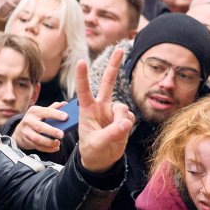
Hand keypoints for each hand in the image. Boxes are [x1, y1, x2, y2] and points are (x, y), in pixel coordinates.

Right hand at [11, 102, 68, 152]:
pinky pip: (37, 146)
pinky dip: (47, 149)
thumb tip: (65, 103)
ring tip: (58, 143)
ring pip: (37, 139)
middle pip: (39, 126)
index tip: (66, 117)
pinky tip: (55, 148)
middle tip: (62, 134)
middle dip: (51, 131)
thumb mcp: (41, 112)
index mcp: (33, 111)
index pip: (46, 112)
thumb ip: (52, 109)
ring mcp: (26, 132)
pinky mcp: (26, 141)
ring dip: (49, 142)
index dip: (56, 114)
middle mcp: (28, 121)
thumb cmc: (34, 120)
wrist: (19, 131)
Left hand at [76, 47, 133, 171]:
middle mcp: (100, 107)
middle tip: (120, 48)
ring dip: (121, 120)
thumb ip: (111, 133)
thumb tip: (126, 123)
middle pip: (108, 82)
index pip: (83, 90)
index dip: (82, 76)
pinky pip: (129, 117)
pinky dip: (126, 125)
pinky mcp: (122, 119)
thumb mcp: (97, 143)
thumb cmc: (92, 151)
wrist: (101, 161)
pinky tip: (120, 133)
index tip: (80, 61)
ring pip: (123, 108)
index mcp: (87, 110)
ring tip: (115, 132)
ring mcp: (112, 112)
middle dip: (114, 65)